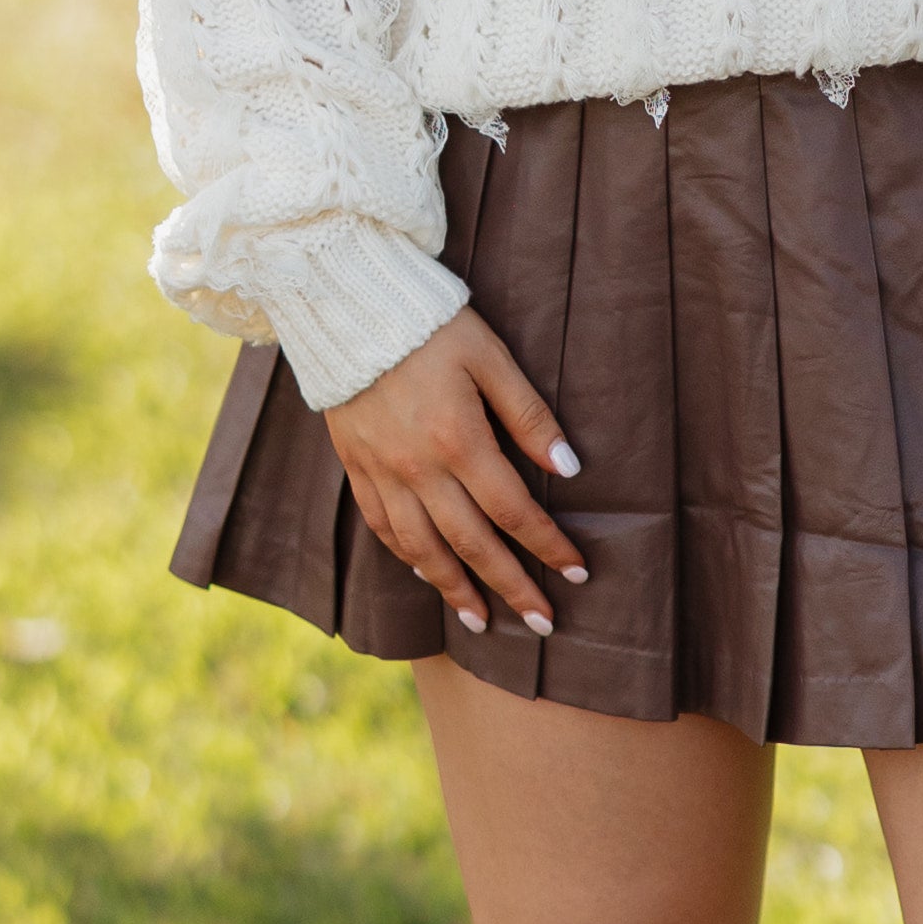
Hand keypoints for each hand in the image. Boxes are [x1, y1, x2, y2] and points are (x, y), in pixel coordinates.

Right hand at [323, 310, 586, 642]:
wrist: (345, 300)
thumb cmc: (431, 324)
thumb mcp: (491, 356)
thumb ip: (529, 415)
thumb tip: (569, 467)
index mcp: (459, 439)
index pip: (513, 510)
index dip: (548, 545)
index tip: (576, 573)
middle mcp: (418, 467)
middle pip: (472, 543)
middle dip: (511, 587)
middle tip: (542, 623)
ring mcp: (382, 471)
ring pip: (422, 548)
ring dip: (455, 589)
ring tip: (481, 621)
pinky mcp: (355, 464)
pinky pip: (382, 525)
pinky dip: (406, 556)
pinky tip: (425, 572)